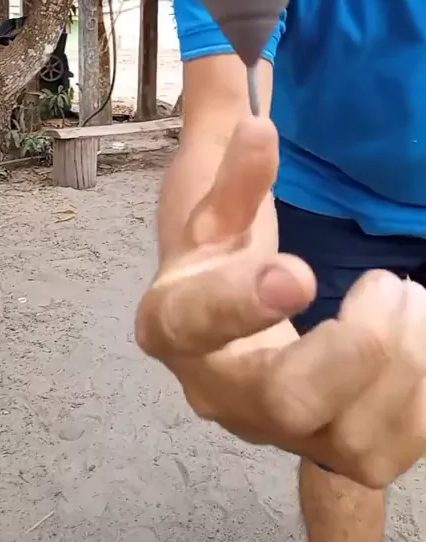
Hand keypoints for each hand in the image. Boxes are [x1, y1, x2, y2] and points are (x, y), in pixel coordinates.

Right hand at [135, 117, 425, 488]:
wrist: (229, 333)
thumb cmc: (221, 261)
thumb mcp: (218, 211)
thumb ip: (234, 171)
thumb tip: (256, 125)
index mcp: (174, 324)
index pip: (193, 322)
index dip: (240, 302)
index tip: (297, 271)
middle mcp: (221, 393)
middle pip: (284, 402)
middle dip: (351, 346)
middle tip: (383, 282)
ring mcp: (282, 433)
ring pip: (355, 441)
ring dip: (403, 360)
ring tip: (405, 295)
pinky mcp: (333, 451)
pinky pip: (399, 449)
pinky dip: (424, 386)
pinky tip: (414, 328)